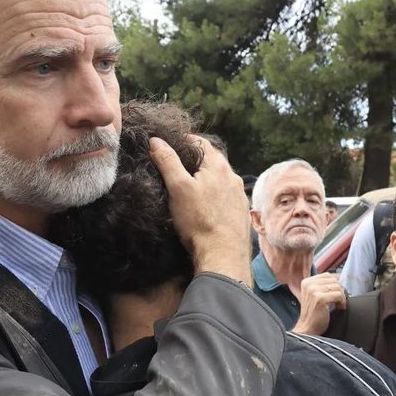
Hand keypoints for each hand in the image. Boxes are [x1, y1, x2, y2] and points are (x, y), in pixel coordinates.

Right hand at [150, 135, 251, 285]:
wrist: (223, 254)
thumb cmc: (198, 220)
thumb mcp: (177, 187)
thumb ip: (167, 161)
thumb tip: (156, 140)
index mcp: (218, 166)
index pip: (200, 142)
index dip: (183, 141)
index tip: (169, 146)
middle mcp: (233, 177)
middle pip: (211, 160)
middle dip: (194, 161)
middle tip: (175, 167)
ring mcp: (239, 195)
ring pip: (219, 179)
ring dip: (206, 179)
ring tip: (189, 188)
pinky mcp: (240, 212)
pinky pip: (225, 196)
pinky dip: (214, 196)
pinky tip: (204, 206)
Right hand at [291, 271, 345, 334]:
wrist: (307, 329)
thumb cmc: (313, 314)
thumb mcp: (314, 295)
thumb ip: (323, 285)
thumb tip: (339, 277)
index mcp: (306, 282)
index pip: (328, 275)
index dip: (335, 285)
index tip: (335, 295)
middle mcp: (308, 284)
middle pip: (334, 280)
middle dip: (339, 291)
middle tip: (338, 301)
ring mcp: (313, 291)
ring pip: (337, 287)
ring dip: (341, 297)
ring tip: (338, 305)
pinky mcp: (320, 299)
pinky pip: (339, 295)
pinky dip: (342, 302)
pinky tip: (339, 308)